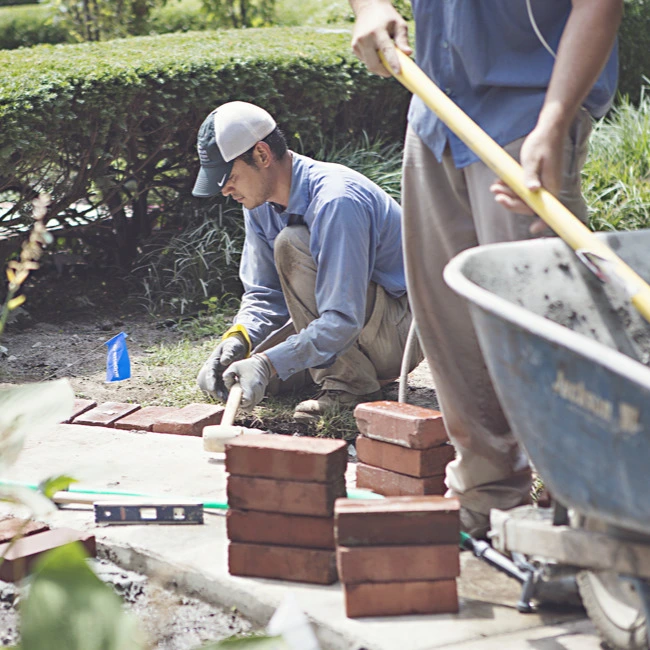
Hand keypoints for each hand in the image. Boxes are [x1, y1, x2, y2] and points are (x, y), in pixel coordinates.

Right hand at [197, 333, 247, 399]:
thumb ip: (229, 352)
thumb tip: (224, 361)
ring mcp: (212, 378)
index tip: (212, 390)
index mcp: (211, 363)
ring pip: (211, 390)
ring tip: (229, 400)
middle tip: (223, 399)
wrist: (235, 350)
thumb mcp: (232, 347)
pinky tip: (230, 398)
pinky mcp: (217, 382)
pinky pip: (217, 391)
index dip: (210, 382)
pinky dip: (222, 395)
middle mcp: (209, 371)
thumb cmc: (234, 347)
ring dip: (218, 395)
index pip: (208, 373)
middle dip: (214, 392)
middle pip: (206, 384)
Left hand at [223, 354, 273, 409]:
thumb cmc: (247, 366)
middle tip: (237, 394)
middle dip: (240, 404)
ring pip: (250, 407)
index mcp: (250, 387)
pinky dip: (248, 401)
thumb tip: (225, 382)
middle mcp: (257, 393)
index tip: (236, 396)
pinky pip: (252, 404)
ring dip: (244, 403)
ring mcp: (260, 396)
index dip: (238, 403)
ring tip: (242, 392)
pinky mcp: (260, 397)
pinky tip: (246, 392)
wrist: (262, 365)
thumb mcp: (235, 366)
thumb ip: (227, 375)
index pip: (245, 403)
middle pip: (247, 408)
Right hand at [350, 0, 411, 76]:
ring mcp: (357, 43)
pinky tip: (376, 50)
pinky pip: (365, 60)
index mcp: (377, 31)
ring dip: (379, 66)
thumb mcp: (399, 24)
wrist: (369, 7)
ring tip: (385, 58)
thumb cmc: (387, 17)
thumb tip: (408, 53)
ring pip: (369, 65)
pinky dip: (373, 60)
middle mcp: (365, 38)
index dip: (392, 63)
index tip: (398, 73)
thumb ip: (403, 40)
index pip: (386, 50)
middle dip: (384, 72)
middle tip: (392, 72)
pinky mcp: (354, 46)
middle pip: (374, 64)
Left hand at [490, 117, 567, 234]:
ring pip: (523, 197)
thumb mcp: (532, 159)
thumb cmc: (542, 143)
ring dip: (508, 194)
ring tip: (494, 187)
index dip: (542, 221)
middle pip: (529, 205)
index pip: (546, 209)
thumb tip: (533, 190)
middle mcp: (547, 188)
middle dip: (512, 203)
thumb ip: (530, 176)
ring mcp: (542, 184)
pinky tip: (500, 182)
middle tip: (497, 195)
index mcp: (550, 186)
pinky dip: (511, 188)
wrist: (549, 130)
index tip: (534, 229)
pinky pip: (523, 189)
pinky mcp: (536, 180)